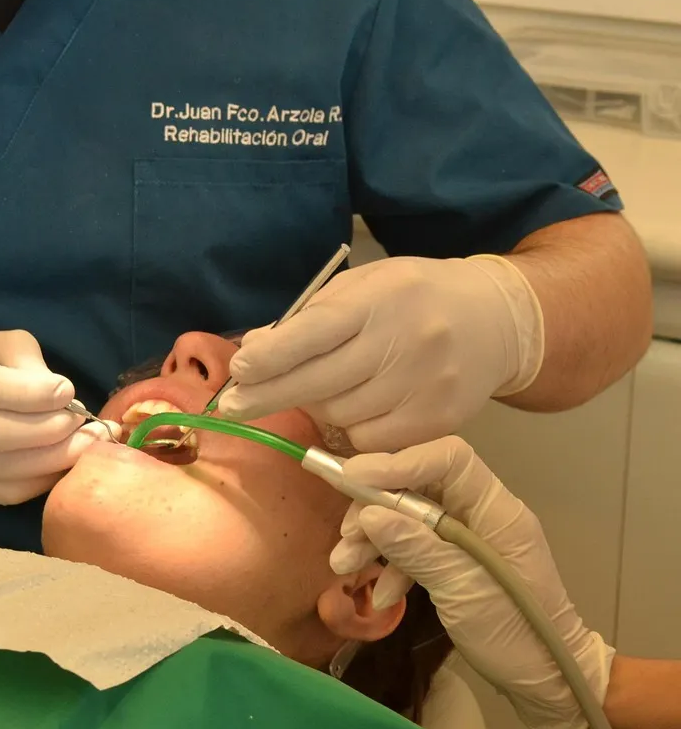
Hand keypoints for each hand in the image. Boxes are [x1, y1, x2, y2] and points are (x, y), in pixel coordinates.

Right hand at [0, 331, 117, 504]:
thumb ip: (15, 356)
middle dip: (52, 431)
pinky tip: (57, 466)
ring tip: (84, 445)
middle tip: (86, 425)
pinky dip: (38, 482)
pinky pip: (1, 495)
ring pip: (4, 472)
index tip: (67, 391)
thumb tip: (59, 390)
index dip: (33, 393)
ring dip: (54, 461)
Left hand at [217, 255, 544, 450]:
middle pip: (321, 382)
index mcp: (381, 299)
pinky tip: (356, 407)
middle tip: (234, 406)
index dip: (273, 356)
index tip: (240, 370)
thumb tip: (253, 350)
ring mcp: (425, 385)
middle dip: (269, 395)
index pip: (316, 332)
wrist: (495, 319)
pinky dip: (350, 429)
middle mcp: (406, 341)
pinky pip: (369, 440)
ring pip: (341, 415)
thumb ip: (308, 319)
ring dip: (316, 408)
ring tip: (320, 389)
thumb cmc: (411, 298)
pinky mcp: (438, 421)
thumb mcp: (362, 289)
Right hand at [329, 436, 614, 728]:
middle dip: (374, 507)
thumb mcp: (465, 592)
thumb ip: (419, 550)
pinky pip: (412, 547)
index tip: (352, 480)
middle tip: (345, 536)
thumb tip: (370, 515)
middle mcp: (480, 514)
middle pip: (418, 486)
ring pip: (408, 517)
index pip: (447, 459)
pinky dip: (390, 566)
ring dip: (372, 538)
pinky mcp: (454, 562)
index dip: (398, 463)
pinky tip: (379, 595)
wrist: (548, 683)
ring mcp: (466, 538)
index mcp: (497, 511)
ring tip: (344, 566)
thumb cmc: (519, 635)